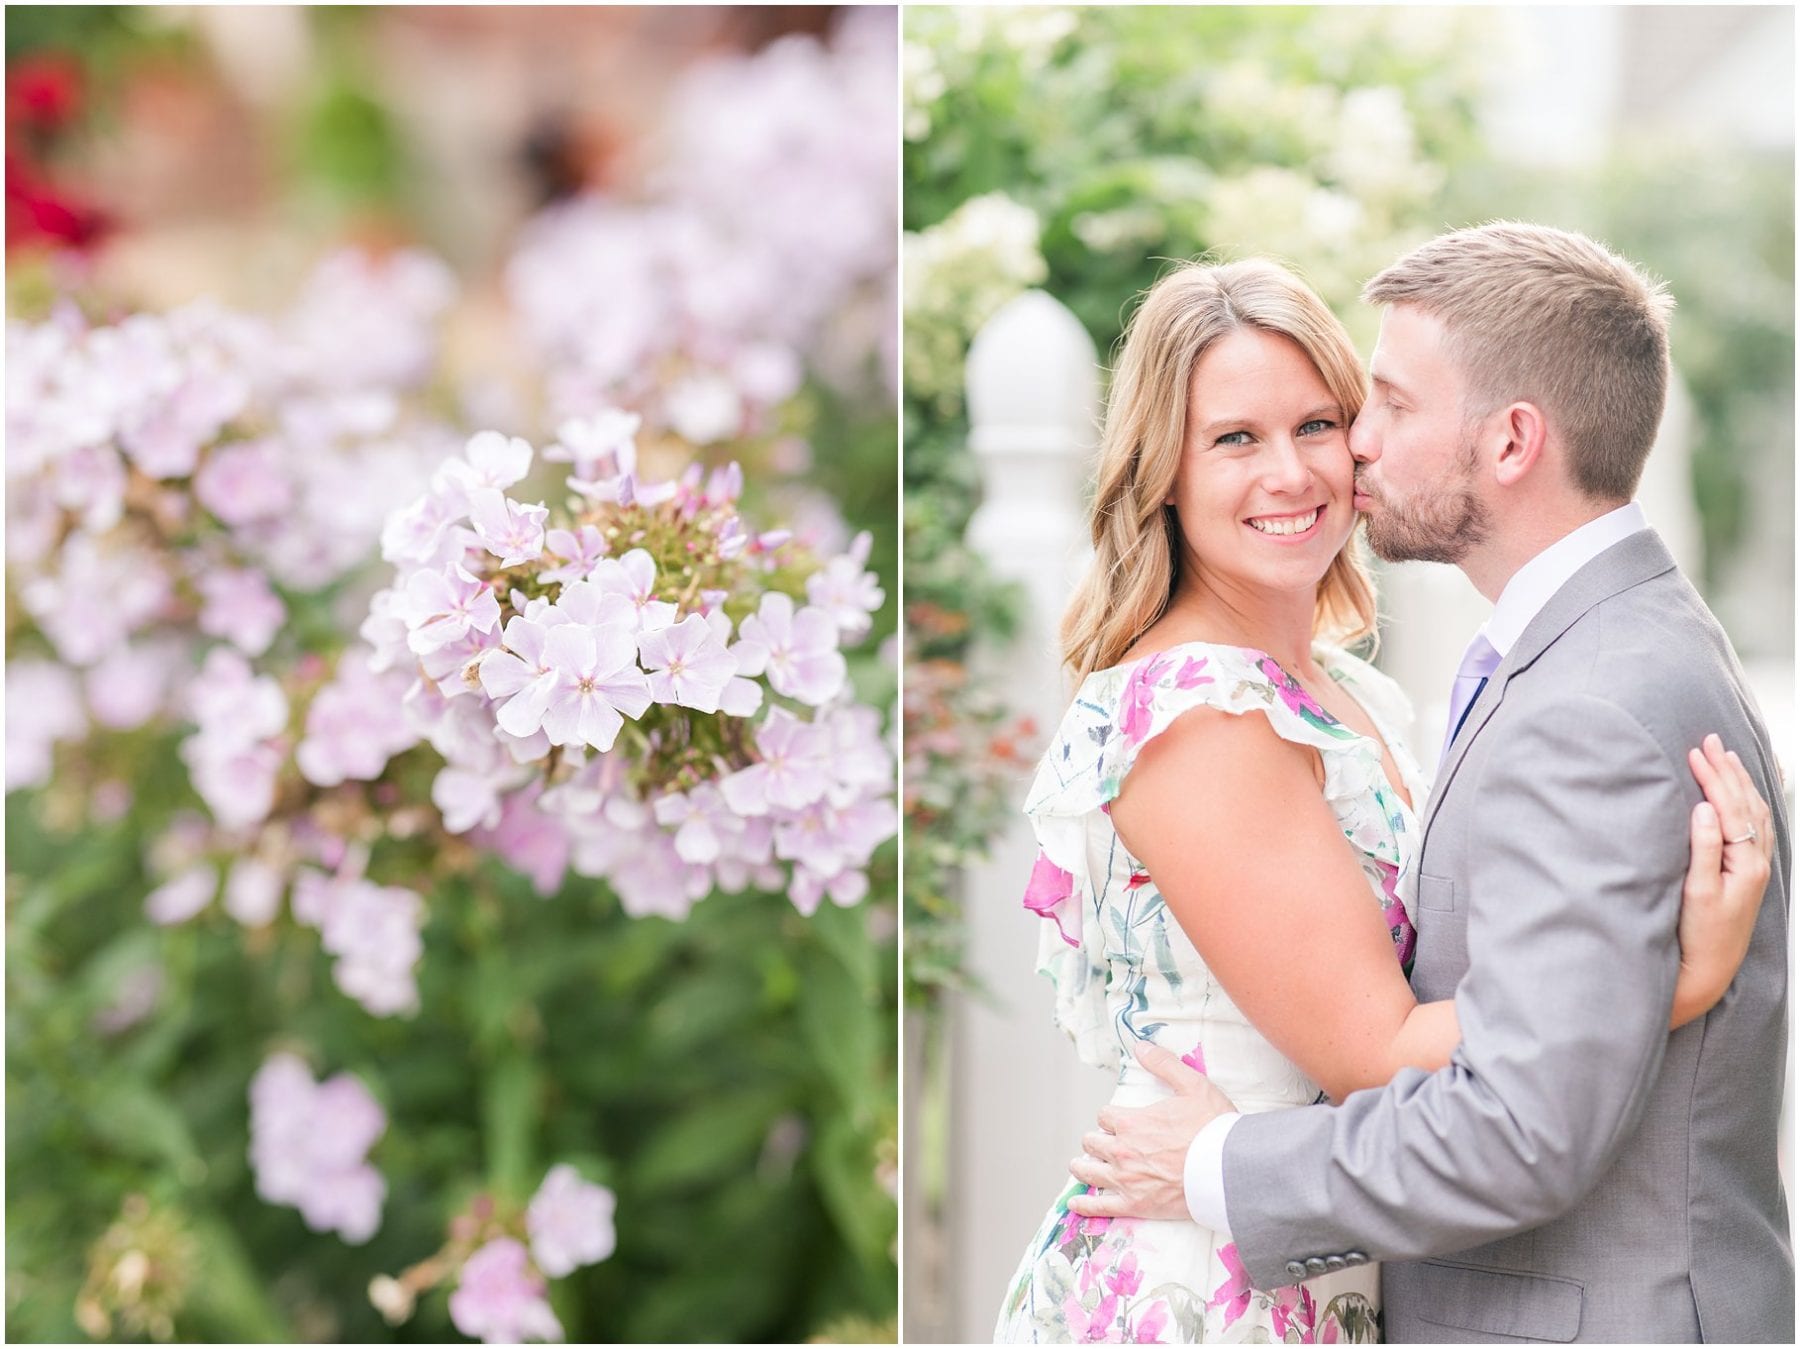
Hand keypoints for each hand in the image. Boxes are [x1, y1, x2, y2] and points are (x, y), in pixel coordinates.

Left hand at [1065, 1040, 1235, 1220]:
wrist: (1227, 1169)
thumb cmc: (1212, 1127)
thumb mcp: (1192, 1085)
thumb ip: (1164, 1064)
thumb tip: (1141, 1046)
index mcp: (1131, 1122)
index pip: (1104, 1116)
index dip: (1110, 1118)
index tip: (1117, 1122)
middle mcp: (1121, 1150)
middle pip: (1092, 1143)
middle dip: (1096, 1141)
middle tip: (1101, 1144)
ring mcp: (1126, 1180)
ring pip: (1088, 1172)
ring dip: (1083, 1167)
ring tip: (1081, 1166)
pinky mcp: (1134, 1205)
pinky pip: (1100, 1206)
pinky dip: (1084, 1205)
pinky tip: (1075, 1204)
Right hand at [1673, 734, 1775, 1026]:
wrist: (1708, 969)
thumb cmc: (1699, 935)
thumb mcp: (1698, 892)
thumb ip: (1704, 848)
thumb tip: (1706, 809)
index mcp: (1745, 863)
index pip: (1729, 807)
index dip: (1712, 777)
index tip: (1695, 752)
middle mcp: (1756, 862)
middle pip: (1746, 804)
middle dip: (1728, 770)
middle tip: (1711, 741)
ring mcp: (1754, 868)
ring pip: (1755, 813)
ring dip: (1740, 783)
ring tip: (1726, 758)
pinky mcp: (1747, 875)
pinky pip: (1755, 827)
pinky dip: (1749, 803)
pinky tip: (1744, 796)